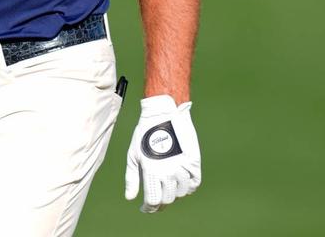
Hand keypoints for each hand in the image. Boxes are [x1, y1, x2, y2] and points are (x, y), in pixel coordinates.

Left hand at [124, 95, 201, 212]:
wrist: (163, 114)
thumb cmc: (143, 134)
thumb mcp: (133, 155)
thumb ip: (132, 178)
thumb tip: (130, 198)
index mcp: (151, 171)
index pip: (153, 201)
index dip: (150, 209)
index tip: (146, 209)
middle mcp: (168, 172)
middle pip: (167, 199)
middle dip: (160, 203)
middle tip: (156, 201)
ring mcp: (182, 167)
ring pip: (180, 193)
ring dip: (173, 195)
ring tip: (167, 190)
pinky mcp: (194, 162)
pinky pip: (193, 184)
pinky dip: (187, 188)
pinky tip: (180, 185)